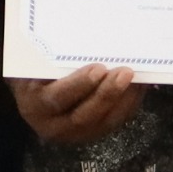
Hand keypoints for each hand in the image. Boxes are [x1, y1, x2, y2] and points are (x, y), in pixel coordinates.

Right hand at [12, 62, 144, 145]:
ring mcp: (73, 133)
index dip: (79, 85)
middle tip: (125, 72)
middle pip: (83, 116)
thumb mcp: (37, 63)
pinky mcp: (91, 133)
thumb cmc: (36, 70)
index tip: (99, 68)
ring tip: (136, 78)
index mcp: (34, 104)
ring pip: (102, 123)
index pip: (57, 98)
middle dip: (107, 94)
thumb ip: (53, 56)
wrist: (35, 91)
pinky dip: (128, 104)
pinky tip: (138, 87)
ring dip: (123, 100)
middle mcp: (52, 125)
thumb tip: (89, 37)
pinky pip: (113, 122)